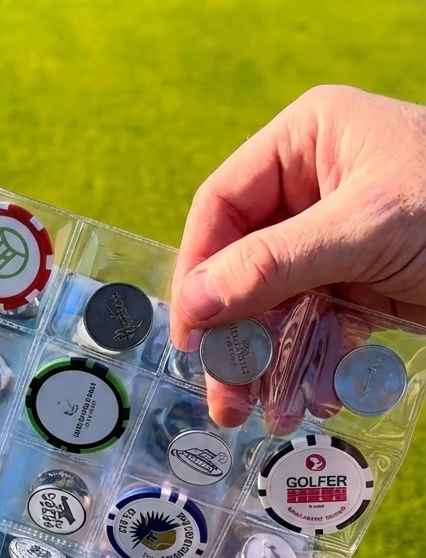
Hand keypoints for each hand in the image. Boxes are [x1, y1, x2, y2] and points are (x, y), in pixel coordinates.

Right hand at [170, 86, 425, 426]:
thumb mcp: (365, 231)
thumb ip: (275, 264)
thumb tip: (194, 303)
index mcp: (306, 142)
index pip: (223, 205)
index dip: (199, 271)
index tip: (190, 336)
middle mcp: (315, 185)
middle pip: (247, 264)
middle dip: (238, 334)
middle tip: (223, 399)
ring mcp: (340, 237)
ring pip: (281, 304)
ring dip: (272, 362)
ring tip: (267, 415)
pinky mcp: (366, 281)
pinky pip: (322, 324)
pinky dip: (316, 364)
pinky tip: (315, 401)